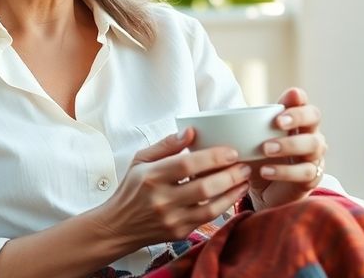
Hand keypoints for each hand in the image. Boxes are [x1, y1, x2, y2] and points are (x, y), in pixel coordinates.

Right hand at [89, 128, 250, 249]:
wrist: (118, 226)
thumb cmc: (132, 189)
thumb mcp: (141, 160)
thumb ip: (166, 145)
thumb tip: (190, 131)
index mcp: (151, 177)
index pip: (187, 165)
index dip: (213, 157)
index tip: (231, 151)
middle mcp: (162, 200)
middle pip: (204, 187)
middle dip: (230, 175)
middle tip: (244, 165)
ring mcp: (172, 219)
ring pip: (211, 206)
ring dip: (233, 192)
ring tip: (244, 179)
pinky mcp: (179, 233)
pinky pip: (208, 219)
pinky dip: (224, 206)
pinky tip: (233, 194)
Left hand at [247, 87, 326, 210]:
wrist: (263, 193)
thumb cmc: (258, 160)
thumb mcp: (249, 142)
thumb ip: (241, 128)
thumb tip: (215, 118)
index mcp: (296, 121)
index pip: (303, 100)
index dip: (298, 98)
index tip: (288, 96)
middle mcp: (310, 134)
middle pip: (314, 117)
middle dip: (297, 116)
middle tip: (277, 122)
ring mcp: (314, 156)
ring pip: (313, 144)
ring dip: (289, 145)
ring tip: (265, 149)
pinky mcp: (312, 178)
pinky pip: (305, 172)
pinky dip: (284, 171)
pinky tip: (266, 170)